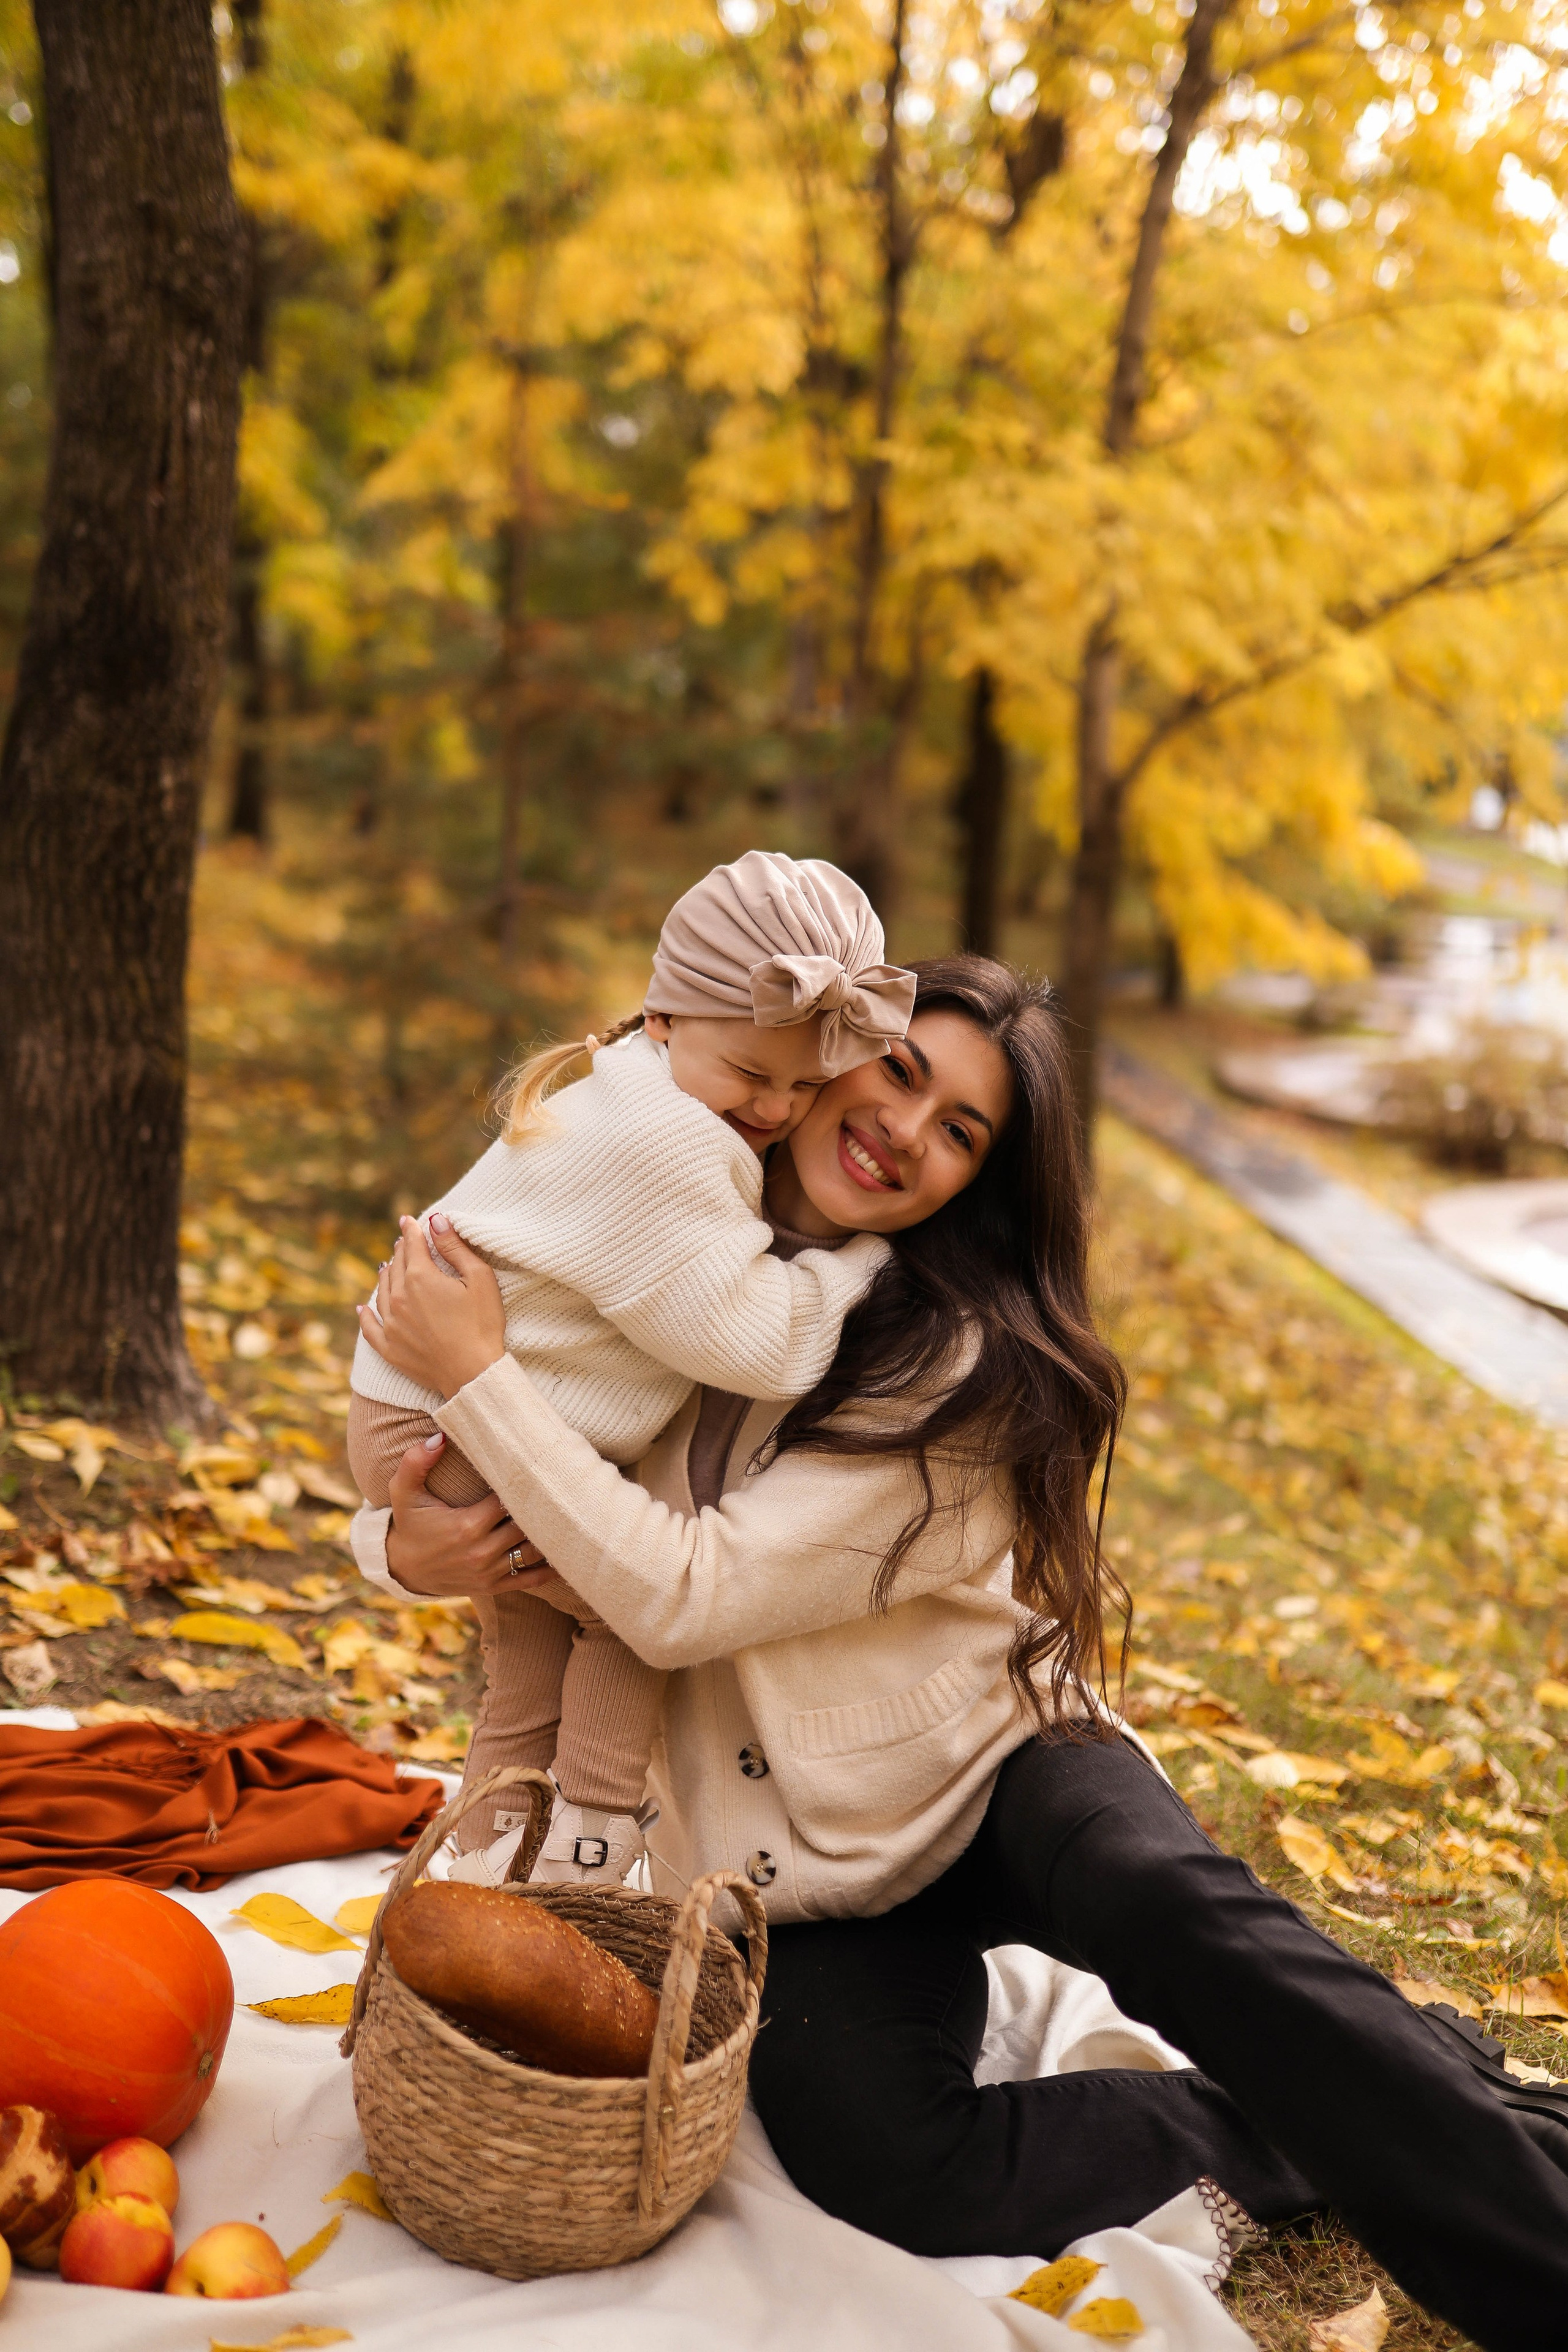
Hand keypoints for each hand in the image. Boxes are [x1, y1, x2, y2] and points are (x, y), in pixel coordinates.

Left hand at [357, 1214, 506, 1398]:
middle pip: (396, 1266)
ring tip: (388, 1266)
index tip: (408, 1220)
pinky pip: (370, 1327)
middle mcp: (399, 1297)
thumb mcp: (479, 1278)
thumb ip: (455, 1247)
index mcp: (420, 1277)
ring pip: (382, 1291)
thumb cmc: (483, 1324)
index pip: (413, 1245)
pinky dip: (365, 1315)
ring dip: (386, 1275)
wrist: (474, 1374)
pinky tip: (362, 1308)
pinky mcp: (390, 1348)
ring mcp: (391, 1324)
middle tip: (404, 1242)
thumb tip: (435, 1220)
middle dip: (401, 1251)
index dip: (412, 1230)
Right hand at [383, 1432, 544, 1596]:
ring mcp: (489, 1571)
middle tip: (555, 1489)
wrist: (402, 1568)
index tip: (533, 1470)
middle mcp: (482, 1551)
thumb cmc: (408, 1524)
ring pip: (534, 1552)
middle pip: (527, 1525)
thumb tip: (441, 1437)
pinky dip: (549, 1568)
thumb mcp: (403, 1492)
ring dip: (548, 1535)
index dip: (523, 1485)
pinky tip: (562, 1552)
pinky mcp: (493, 1586)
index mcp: (467, 1524)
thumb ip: (416, 1462)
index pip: (509, 1500)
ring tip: (560, 1514)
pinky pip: (530, 1580)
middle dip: (540, 1508)